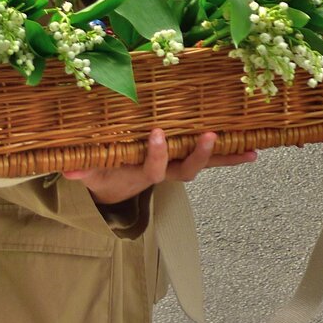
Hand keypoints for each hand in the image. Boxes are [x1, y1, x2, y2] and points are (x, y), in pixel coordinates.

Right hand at [65, 129, 257, 205]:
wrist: (114, 187)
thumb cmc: (105, 174)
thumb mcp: (92, 174)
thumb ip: (84, 170)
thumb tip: (69, 167)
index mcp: (143, 173)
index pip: (153, 168)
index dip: (157, 155)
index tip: (156, 135)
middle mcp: (166, 171)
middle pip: (187, 169)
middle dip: (200, 155)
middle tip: (209, 137)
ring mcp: (178, 165)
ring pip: (205, 164)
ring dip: (226, 156)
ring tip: (249, 150)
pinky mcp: (187, 156)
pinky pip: (212, 156)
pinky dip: (232, 152)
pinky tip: (254, 148)